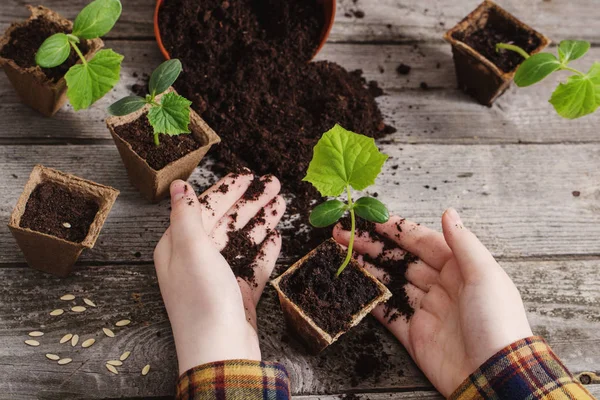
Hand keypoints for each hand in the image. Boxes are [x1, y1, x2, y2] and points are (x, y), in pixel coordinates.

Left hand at [154, 171, 285, 373]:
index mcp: (178, 247)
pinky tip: (277, 237)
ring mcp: (218, 277)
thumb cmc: (202, 299)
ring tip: (281, 202)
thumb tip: (179, 186)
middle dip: (250, 202)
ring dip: (261, 221)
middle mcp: (196, 260)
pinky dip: (265, 250)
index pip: (204, 209)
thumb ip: (187, 214)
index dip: (227, 190)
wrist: (221, 351)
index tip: (248, 175)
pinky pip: (253, 265)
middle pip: (226, 222)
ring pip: (242, 241)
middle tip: (274, 183)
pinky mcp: (238, 293)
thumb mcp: (191, 249)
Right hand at [333, 208, 532, 396]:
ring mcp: (425, 310)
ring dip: (368, 268)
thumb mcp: (486, 276)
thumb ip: (463, 243)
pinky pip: (387, 313)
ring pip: (391, 282)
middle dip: (373, 246)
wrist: (494, 376)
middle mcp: (441, 286)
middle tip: (345, 234)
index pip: (422, 241)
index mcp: (460, 268)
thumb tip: (449, 212)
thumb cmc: (497, 322)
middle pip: (401, 260)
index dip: (396, 230)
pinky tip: (354, 286)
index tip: (372, 219)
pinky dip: (371, 300)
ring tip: (342, 254)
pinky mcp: (413, 334)